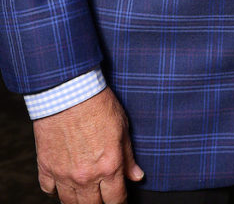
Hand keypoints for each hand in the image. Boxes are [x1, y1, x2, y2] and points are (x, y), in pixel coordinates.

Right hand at [33, 87, 143, 203]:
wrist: (68, 91)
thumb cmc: (97, 104)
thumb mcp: (122, 127)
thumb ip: (129, 156)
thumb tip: (137, 176)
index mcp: (109, 166)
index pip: (116, 200)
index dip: (120, 203)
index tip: (120, 200)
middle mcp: (86, 176)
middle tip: (103, 196)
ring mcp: (63, 174)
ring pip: (70, 203)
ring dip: (78, 200)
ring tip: (85, 194)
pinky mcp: (46, 167)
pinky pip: (48, 190)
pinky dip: (55, 189)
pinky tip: (63, 181)